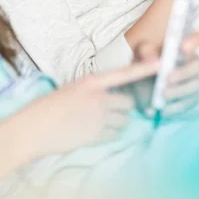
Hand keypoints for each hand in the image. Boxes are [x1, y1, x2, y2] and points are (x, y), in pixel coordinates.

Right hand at [0, 58, 158, 178]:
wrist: (33, 128)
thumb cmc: (49, 107)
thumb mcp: (72, 90)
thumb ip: (94, 91)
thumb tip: (111, 99)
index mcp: (91, 81)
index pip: (124, 73)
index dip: (146, 69)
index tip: (164, 64)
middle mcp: (98, 97)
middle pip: (128, 103)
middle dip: (123, 109)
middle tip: (107, 112)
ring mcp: (98, 117)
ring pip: (123, 120)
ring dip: (115, 123)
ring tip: (93, 123)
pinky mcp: (96, 135)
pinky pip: (114, 135)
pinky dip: (107, 135)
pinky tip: (89, 132)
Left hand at [131, 31, 198, 117]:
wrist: (139, 81)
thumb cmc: (144, 59)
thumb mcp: (141, 52)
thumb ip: (146, 52)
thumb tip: (152, 61)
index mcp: (186, 45)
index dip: (196, 41)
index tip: (183, 47)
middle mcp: (194, 63)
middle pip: (198, 66)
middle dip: (184, 72)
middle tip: (168, 78)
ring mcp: (194, 81)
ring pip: (194, 86)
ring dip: (179, 91)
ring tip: (163, 94)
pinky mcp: (189, 99)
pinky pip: (187, 104)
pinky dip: (175, 107)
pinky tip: (163, 109)